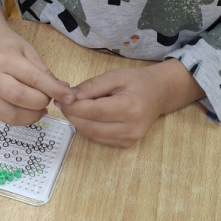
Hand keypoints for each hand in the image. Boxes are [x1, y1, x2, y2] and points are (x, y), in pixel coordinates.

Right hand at [0, 0, 73, 125]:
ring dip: (32, 116)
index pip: (32, 78)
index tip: (69, 97)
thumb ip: (46, 73)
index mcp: (4, 59)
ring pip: (10, 114)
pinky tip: (29, 112)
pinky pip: (4, 118)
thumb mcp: (29, 51)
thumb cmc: (8, 47)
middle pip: (19, 97)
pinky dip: (21, 120)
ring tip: (41, 109)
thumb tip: (65, 93)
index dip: (53, 90)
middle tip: (49, 99)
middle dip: (41, 102)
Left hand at [60, 59, 203, 147]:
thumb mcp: (115, 76)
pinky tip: (86, 117)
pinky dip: (88, 128)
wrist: (159, 94)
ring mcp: (129, 139)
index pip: (95, 111)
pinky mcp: (126, 145)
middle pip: (91, 126)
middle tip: (62, 103)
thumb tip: (71, 97)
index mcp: (130, 108)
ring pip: (92, 135)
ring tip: (72, 108)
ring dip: (78, 122)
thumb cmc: (137, 82)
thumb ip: (92, 86)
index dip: (74, 107)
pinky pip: (99, 139)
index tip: (61, 99)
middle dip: (73, 115)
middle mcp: (131, 128)